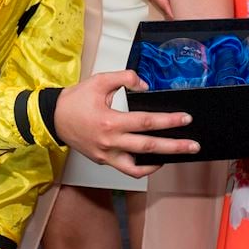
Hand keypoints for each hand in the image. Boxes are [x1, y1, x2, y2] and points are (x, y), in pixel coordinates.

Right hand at [54, 70, 199, 176]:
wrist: (54, 118)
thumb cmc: (76, 100)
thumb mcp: (99, 81)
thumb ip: (125, 78)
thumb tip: (145, 85)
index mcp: (110, 121)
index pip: (146, 122)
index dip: (168, 121)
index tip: (185, 119)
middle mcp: (110, 142)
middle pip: (149, 147)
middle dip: (175, 146)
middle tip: (194, 145)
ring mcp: (107, 155)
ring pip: (139, 166)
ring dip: (162, 161)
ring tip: (179, 155)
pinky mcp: (104, 161)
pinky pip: (127, 170)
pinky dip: (143, 168)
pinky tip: (154, 160)